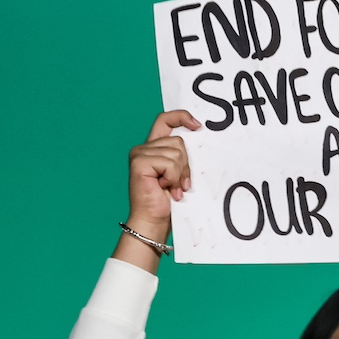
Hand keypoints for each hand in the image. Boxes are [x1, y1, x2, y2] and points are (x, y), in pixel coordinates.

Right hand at [118, 110, 199, 270]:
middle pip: (179, 141)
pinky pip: (169, 163)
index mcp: (153, 148)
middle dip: (185, 164)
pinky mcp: (139, 162)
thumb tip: (199, 138)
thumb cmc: (167, 202)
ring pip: (176, 153)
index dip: (181, 117)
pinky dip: (173, 178)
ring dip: (179, 174)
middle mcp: (144, 148)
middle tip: (180, 184)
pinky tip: (166, 188)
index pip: (165, 121)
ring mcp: (139, 154)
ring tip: (173, 188)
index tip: (197, 126)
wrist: (154, 221)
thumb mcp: (178, 174)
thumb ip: (181, 156)